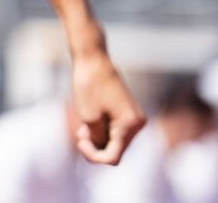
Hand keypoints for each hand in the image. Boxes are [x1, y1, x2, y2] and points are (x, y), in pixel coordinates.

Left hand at [72, 47, 144, 164]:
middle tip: (80, 132)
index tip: (79, 139)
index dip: (94, 155)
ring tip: (83, 126)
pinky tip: (89, 122)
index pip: (113, 158)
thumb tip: (105, 154)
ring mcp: (135, 118)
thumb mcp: (89, 117)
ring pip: (115, 142)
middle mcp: (138, 124)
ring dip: (98, 138)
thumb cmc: (89, 85)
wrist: (93, 59)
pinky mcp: (128, 113)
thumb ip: (98, 140)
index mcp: (130, 125)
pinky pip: (116, 132)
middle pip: (115, 150)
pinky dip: (102, 131)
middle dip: (95, 146)